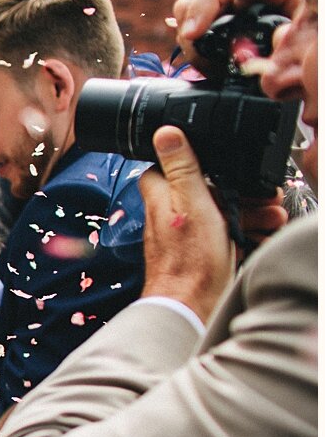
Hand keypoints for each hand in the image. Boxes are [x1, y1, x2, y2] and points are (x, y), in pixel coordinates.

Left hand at [137, 127, 283, 320]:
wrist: (191, 305)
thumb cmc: (189, 260)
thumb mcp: (192, 203)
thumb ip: (182, 168)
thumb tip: (165, 132)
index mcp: (163, 195)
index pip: (174, 163)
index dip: (203, 159)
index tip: (226, 161)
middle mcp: (171, 210)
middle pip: (208, 185)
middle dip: (240, 188)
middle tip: (265, 194)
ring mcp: (186, 230)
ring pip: (222, 207)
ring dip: (251, 208)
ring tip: (272, 214)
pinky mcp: (201, 247)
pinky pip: (226, 230)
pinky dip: (246, 228)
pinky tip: (263, 231)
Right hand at [173, 0, 305, 65]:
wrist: (315, 46)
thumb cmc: (317, 32)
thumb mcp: (312, 33)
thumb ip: (289, 42)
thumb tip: (257, 50)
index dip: (205, 2)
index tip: (193, 34)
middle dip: (192, 28)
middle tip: (200, 57)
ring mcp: (233, 8)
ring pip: (191, 16)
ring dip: (195, 45)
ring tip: (213, 67)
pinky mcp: (225, 26)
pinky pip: (198, 35)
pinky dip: (199, 53)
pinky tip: (214, 66)